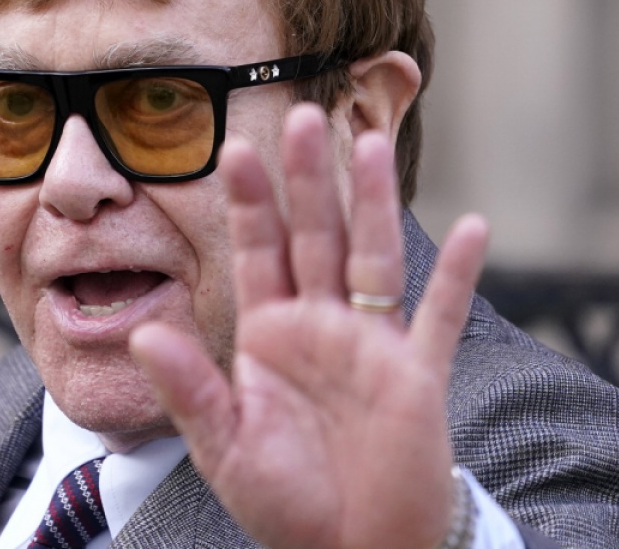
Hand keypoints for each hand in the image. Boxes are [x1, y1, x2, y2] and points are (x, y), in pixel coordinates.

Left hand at [130, 103, 488, 548]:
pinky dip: (458, 275)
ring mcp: (372, 346)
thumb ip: (190, 388)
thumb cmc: (287, 503)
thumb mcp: (224, 447)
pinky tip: (475, 227)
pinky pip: (441, 316)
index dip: (250, 203)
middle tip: (302, 114)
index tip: (235, 148)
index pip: (258, 253)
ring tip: (370, 141)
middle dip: (308, 180)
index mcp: (269, 338)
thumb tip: (143, 331)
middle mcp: (321, 328)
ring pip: (374, 257)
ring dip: (373, 202)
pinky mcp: (417, 375)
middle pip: (316, 237)